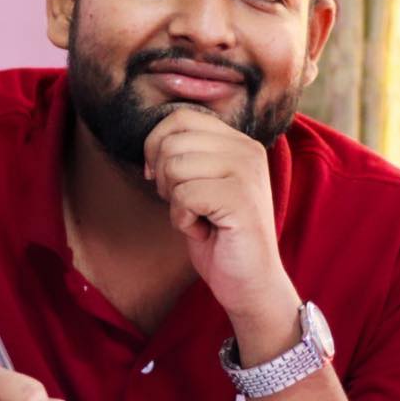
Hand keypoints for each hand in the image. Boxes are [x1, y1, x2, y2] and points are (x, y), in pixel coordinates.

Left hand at [142, 107, 298, 331]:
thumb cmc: (218, 235)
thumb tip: (150, 145)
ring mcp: (247, 172)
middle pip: (172, 142)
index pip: (179, 118)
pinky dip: (182, 219)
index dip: (156, 146)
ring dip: (174, 202)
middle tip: (187, 205)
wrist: (249, 282)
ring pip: (174, 168)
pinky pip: (184, 196)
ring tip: (199, 218)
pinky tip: (203, 231)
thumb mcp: (199, 185)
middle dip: (164, 179)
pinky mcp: (241, 198)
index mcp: (237, 141)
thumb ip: (184, 156)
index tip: (163, 179)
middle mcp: (247, 150)